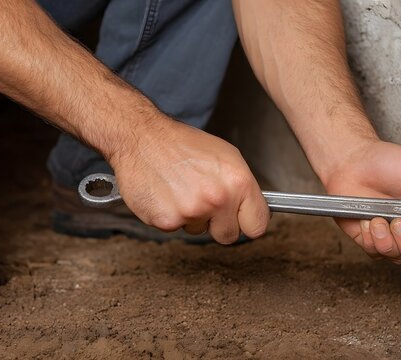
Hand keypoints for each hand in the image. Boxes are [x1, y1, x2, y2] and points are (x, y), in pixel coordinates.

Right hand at [107, 118, 269, 243]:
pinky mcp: (167, 221)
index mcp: (238, 181)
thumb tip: (253, 209)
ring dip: (193, 217)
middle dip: (219, 223)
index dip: (249, 222)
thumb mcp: (226, 157)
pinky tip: (166, 194)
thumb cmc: (183, 144)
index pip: (258, 224)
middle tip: (204, 201)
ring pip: (200, 232)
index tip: (242, 219)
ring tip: (181, 189)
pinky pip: (176, 229)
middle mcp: (218, 198)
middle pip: (230, 236)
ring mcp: (192, 212)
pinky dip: (171, 216)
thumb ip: (242, 187)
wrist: (142, 138)